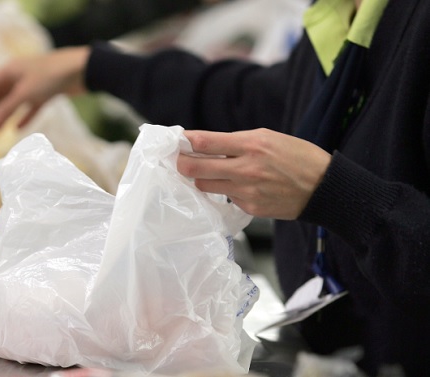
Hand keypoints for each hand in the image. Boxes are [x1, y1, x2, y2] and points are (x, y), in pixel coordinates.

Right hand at [0, 46, 90, 128]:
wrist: (82, 69)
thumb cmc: (51, 76)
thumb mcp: (25, 94)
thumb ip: (4, 110)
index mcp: (9, 70)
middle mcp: (18, 75)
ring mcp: (33, 84)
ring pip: (13, 102)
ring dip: (4, 116)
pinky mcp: (46, 92)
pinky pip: (30, 106)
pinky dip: (24, 117)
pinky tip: (18, 129)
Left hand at [176, 128, 331, 219]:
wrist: (324, 187)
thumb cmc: (299, 158)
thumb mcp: (269, 137)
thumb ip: (236, 142)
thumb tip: (207, 145)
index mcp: (252, 144)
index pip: (205, 142)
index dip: (186, 141)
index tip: (179, 141)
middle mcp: (246, 168)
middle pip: (195, 168)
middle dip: (182, 163)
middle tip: (179, 160)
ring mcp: (246, 191)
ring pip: (205, 185)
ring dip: (202, 178)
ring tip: (207, 172)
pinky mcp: (250, 207)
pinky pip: (226, 198)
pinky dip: (226, 191)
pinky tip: (238, 186)